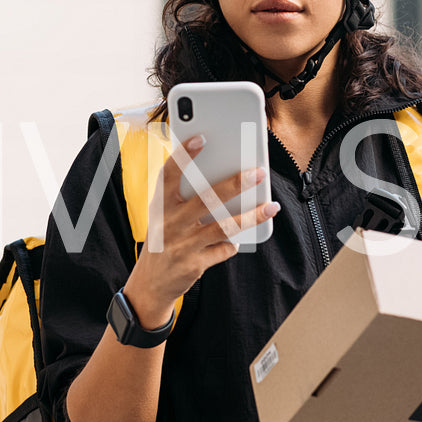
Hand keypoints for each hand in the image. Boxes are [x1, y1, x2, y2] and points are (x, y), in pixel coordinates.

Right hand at [123, 134, 279, 324]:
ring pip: (223, 226)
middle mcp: (170, 223)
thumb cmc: (163, 239)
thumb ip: (183, 197)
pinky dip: (233, 244)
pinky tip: (238, 239)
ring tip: (271, 206)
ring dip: (250, 215)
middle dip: (236, 183)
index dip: (183, 155)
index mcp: (160, 206)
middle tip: (258, 172)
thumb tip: (221, 174)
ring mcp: (183, 245)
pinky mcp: (195, 264)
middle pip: (207, 198)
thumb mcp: (163, 216)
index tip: (201, 137)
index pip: (169, 174)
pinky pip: (224, 249)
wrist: (150, 283)